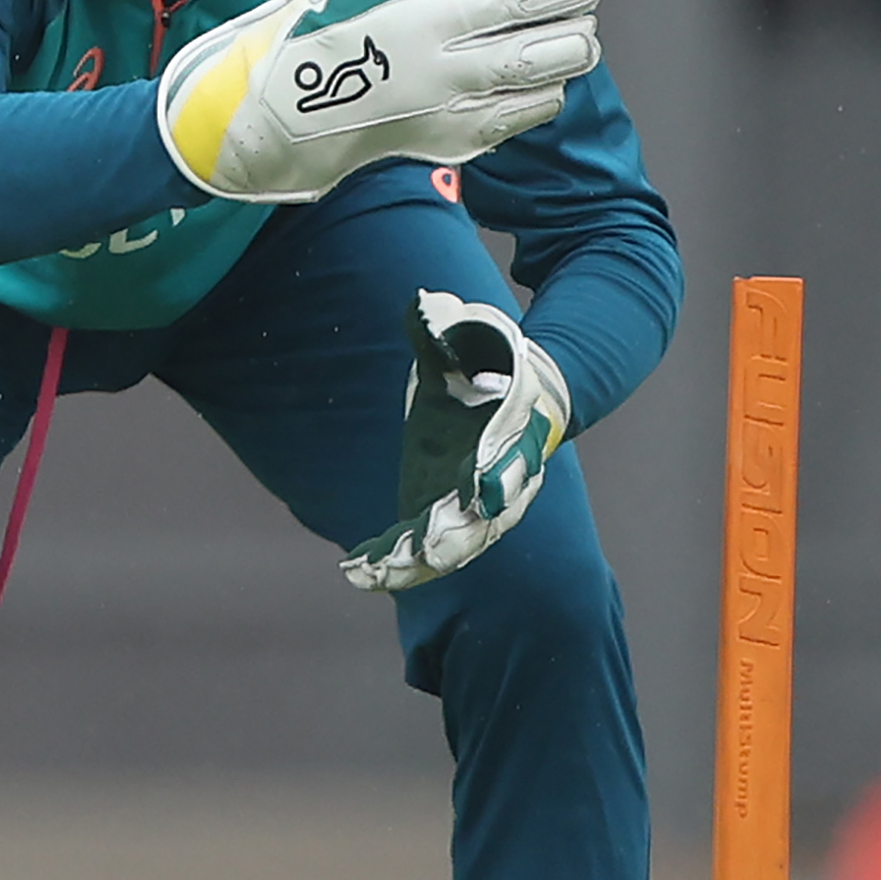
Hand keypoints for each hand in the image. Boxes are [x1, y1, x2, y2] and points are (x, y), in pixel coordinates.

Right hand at [156, 0, 599, 204]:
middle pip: (537, 39)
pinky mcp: (454, 140)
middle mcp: (443, 69)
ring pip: (537, 79)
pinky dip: (543, 91)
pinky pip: (519, 115)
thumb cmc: (334, 31)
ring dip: (570, 49)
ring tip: (579, 29)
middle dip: (575, 9)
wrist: (293, 115)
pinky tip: (547, 73)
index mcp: (421, 19)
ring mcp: (452, 110)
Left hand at [341, 291, 568, 592]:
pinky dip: (392, 563)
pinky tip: (357, 572)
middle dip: (450, 540)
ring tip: (372, 575)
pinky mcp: (441, 516)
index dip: (493, 475)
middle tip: (420, 556)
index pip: (505, 460)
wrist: (523, 397)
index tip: (477, 491)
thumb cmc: (491, 363)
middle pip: (480, 520)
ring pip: (448, 547)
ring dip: (414, 564)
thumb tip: (423, 304)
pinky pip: (419, 549)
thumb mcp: (472, 338)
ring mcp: (471, 506)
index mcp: (512, 436)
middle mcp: (498, 482)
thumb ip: (445, 328)